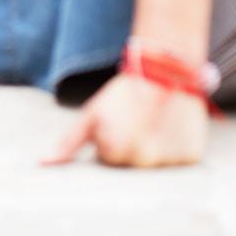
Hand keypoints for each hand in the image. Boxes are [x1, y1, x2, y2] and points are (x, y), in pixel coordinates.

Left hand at [42, 72, 208, 168]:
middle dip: (132, 147)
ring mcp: (169, 160)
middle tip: (138, 122)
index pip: (109, 160)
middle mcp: (142, 159)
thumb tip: (44, 164)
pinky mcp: (191, 157)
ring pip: (156, 166)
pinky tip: (172, 128)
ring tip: (155, 123)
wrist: (166, 69)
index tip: (119, 121)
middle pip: (133, 166)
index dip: (112, 139)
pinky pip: (179, 162)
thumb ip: (68, 143)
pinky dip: (176, 149)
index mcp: (114, 150)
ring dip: (155, 148)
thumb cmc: (124, 93)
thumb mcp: (92, 114)